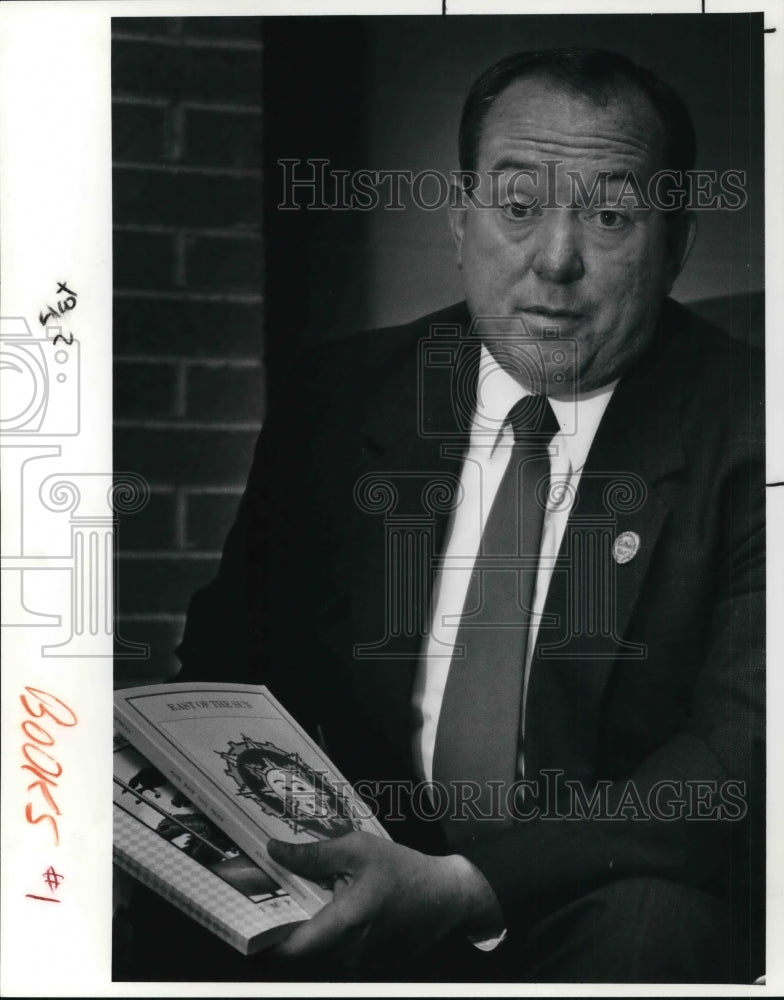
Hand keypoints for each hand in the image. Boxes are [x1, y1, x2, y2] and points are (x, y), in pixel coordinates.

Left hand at [266, 831, 501, 966]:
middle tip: (269, 897)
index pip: (288, 950)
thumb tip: (274, 850)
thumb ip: (314, 852)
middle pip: (297, 953)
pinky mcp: (365, 963)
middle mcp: (347, 952)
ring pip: (314, 955)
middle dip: (280, 928)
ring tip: (297, 898)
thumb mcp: (358, 849)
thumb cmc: (403, 870)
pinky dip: (322, 935)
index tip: (249, 911)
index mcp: (345, 923)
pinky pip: (332, 954)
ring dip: (302, 931)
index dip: (264, 935)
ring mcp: (357, 963)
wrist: (445, 897)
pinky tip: (325, 906)